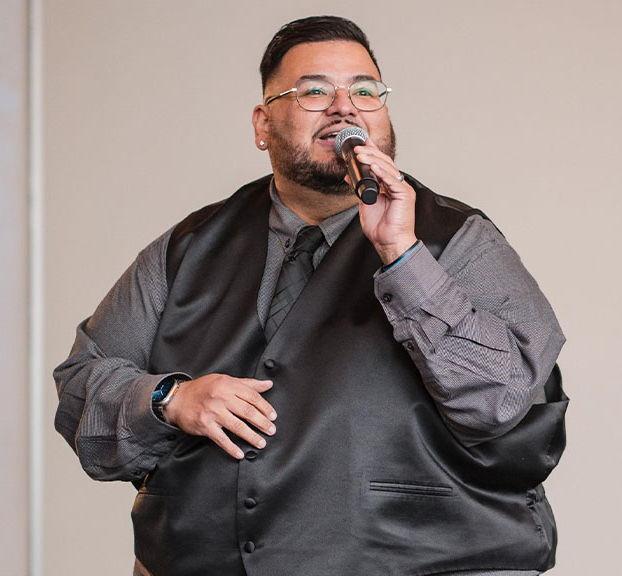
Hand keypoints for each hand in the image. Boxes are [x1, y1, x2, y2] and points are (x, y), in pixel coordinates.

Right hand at [163, 373, 276, 459]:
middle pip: (247, 411)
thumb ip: (248, 384)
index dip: (265, 407)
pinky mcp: (205, 425)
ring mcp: (213, 412)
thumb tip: (267, 384)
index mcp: (228, 385)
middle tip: (271, 430)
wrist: (178, 398)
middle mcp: (221, 398)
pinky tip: (240, 453)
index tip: (273, 416)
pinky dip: (231, 448)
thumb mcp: (225, 380)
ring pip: (237, 426)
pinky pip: (221, 439)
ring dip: (251, 436)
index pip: (252, 396)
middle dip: (262, 423)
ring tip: (261, 442)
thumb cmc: (203, 389)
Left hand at [347, 138, 416, 263]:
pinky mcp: (405, 195)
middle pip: (385, 163)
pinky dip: (382, 172)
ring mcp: (402, 189)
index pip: (380, 164)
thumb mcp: (365, 204)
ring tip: (360, 154)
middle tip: (357, 147)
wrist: (390, 244)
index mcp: (389, 186)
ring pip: (388, 168)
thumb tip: (349, 176)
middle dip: (370, 153)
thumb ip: (359, 189)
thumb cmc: (381, 228)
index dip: (372, 152)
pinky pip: (392, 180)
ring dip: (373, 160)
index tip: (361, 142)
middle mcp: (397, 185)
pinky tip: (373, 166)